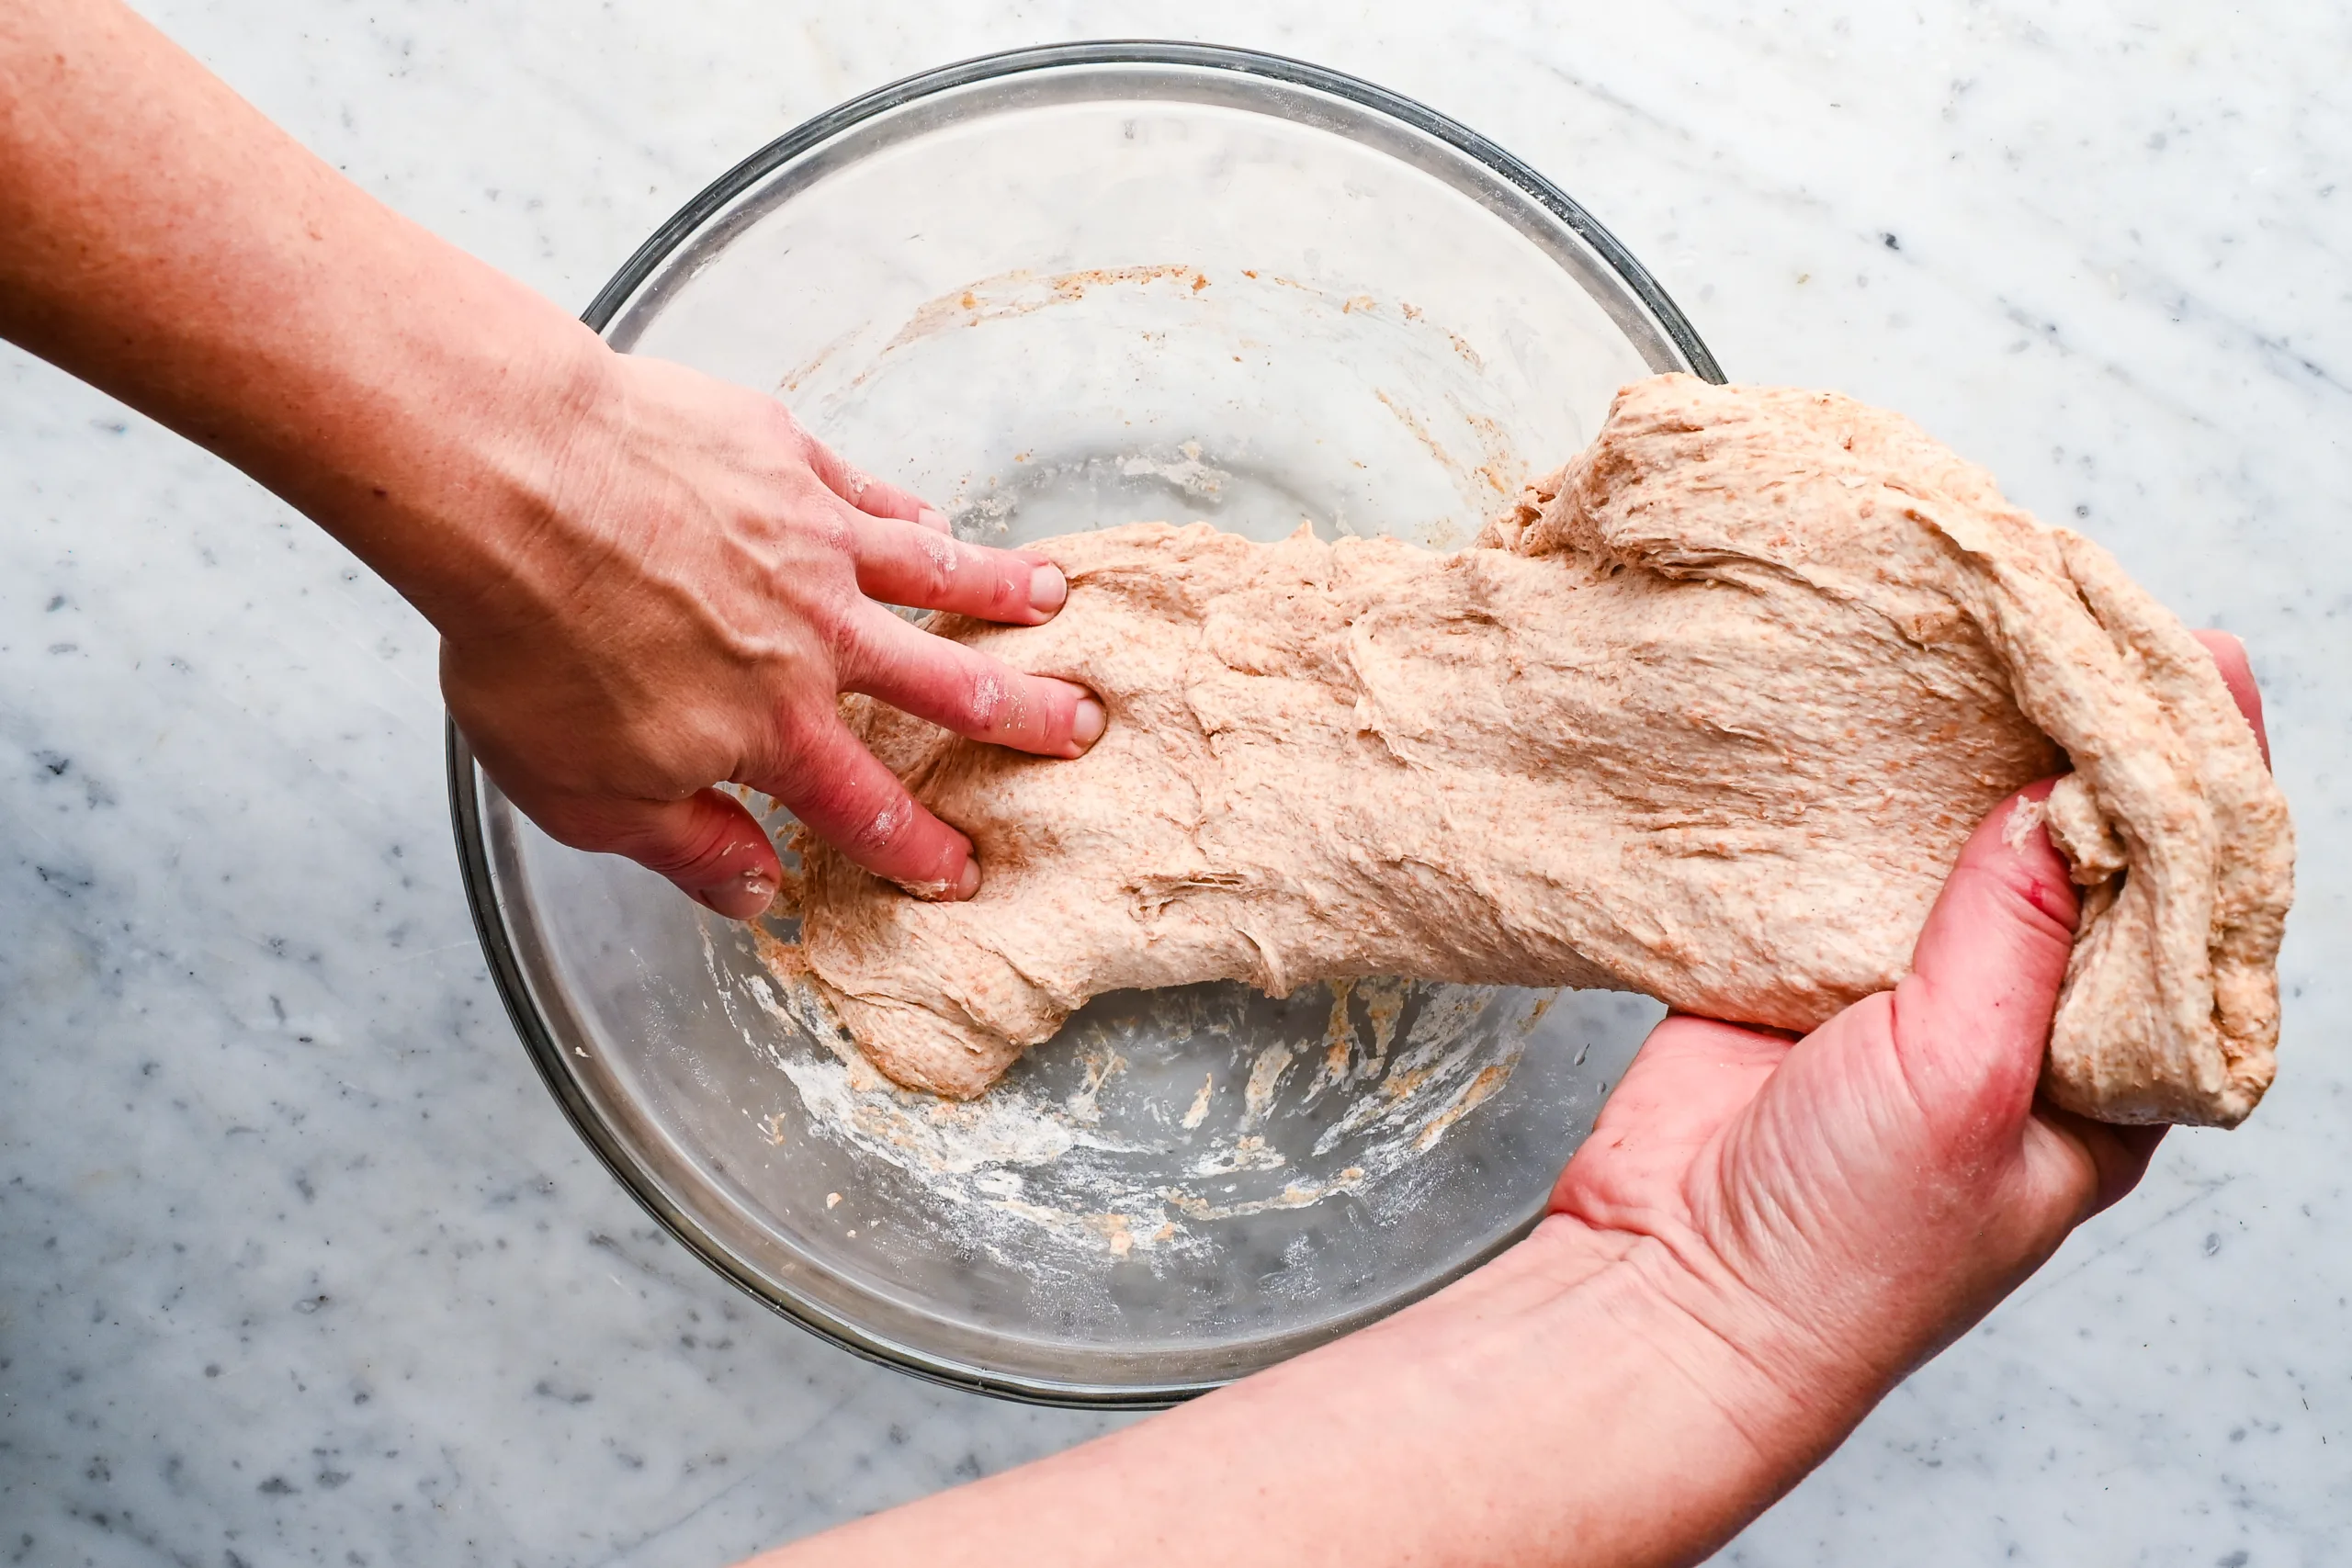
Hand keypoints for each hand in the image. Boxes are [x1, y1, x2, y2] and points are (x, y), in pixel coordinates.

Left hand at [439, 354, 1103, 916]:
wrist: (515, 478)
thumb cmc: (529, 638)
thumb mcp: (585, 794)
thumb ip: (685, 846)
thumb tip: (759, 894)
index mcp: (775, 729)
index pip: (868, 807)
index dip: (922, 848)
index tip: (964, 870)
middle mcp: (820, 639)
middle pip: (947, 688)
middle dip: (1023, 716)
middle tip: (1082, 725)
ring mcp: (813, 541)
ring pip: (934, 574)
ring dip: (999, 591)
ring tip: (1054, 599)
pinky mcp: (786, 458)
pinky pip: (870, 492)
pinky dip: (911, 512)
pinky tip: (935, 516)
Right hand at [1544, 630, 2270, 1481]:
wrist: (1670, 1291)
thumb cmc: (1844, 1250)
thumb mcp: (1965, 1084)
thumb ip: (2013, 936)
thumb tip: (2061, 795)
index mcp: (2106, 1080)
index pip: (2185, 908)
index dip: (2202, 790)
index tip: (2201, 664)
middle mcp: (2019, 1027)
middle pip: (2079, 858)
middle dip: (2085, 748)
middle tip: (2086, 619)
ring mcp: (1905, 991)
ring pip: (1958, 847)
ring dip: (1967, 757)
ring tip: (1986, 639)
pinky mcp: (1800, 969)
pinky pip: (1840, 860)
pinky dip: (1851, 792)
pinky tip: (1862, 713)